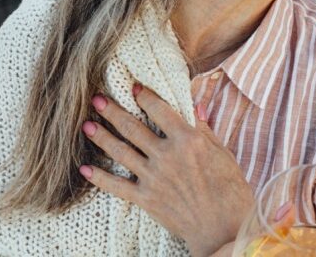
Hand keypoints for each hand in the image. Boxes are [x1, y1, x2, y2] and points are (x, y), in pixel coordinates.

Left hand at [79, 84, 253, 255]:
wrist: (223, 229)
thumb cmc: (231, 190)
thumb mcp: (224, 154)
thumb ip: (205, 129)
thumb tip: (196, 106)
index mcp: (188, 140)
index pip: (160, 110)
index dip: (145, 96)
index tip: (134, 87)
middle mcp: (167, 155)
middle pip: (132, 128)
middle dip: (112, 110)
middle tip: (96, 99)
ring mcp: (154, 177)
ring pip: (120, 151)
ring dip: (101, 137)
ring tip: (87, 125)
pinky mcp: (146, 199)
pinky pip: (117, 186)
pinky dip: (99, 177)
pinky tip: (85, 168)